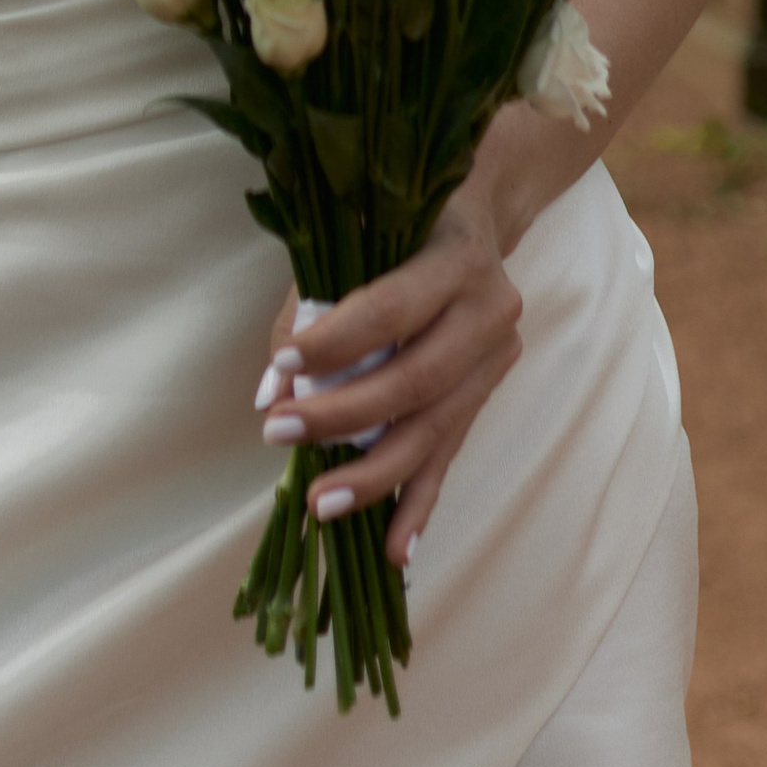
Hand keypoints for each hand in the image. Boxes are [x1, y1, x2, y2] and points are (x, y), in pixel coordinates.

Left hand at [257, 192, 522, 568]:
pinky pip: (450, 455)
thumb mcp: (354, 236)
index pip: (391, 311)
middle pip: (414, 382)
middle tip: (279, 434)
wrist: (476, 215)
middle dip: (343, 416)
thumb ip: (310, 307)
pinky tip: (394, 550)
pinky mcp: (489, 395)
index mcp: (457, 258)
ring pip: (434, 431)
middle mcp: (489, 312)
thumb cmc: (395, 221)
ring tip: (320, 505)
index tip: (283, 368)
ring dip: (373, 475)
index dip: (336, 344)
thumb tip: (269, 392)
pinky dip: (418, 503)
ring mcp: (496, 360)